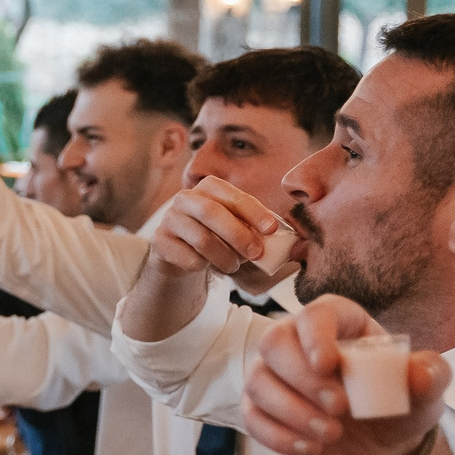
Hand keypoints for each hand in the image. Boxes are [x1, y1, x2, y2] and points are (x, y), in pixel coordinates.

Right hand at [145, 177, 287, 276]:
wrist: (181, 256)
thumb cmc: (218, 238)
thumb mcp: (240, 230)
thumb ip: (261, 232)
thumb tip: (294, 243)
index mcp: (209, 188)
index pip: (233, 196)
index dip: (253, 211)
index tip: (271, 229)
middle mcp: (185, 198)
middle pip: (212, 212)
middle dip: (238, 234)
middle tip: (257, 254)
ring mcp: (169, 219)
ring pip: (200, 238)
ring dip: (223, 256)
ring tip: (234, 266)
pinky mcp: (159, 242)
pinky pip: (187, 257)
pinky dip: (204, 266)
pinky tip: (206, 266)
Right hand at [241, 296, 451, 454]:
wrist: (385, 446)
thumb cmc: (401, 405)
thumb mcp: (427, 390)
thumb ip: (431, 375)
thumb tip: (418, 373)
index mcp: (340, 323)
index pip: (315, 313)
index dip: (315, 335)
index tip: (328, 365)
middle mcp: (299, 341)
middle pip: (274, 342)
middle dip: (301, 378)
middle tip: (339, 409)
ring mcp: (276, 374)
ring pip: (257, 380)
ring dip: (291, 411)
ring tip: (331, 435)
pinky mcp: (263, 407)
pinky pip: (251, 416)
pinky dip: (277, 436)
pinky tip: (309, 449)